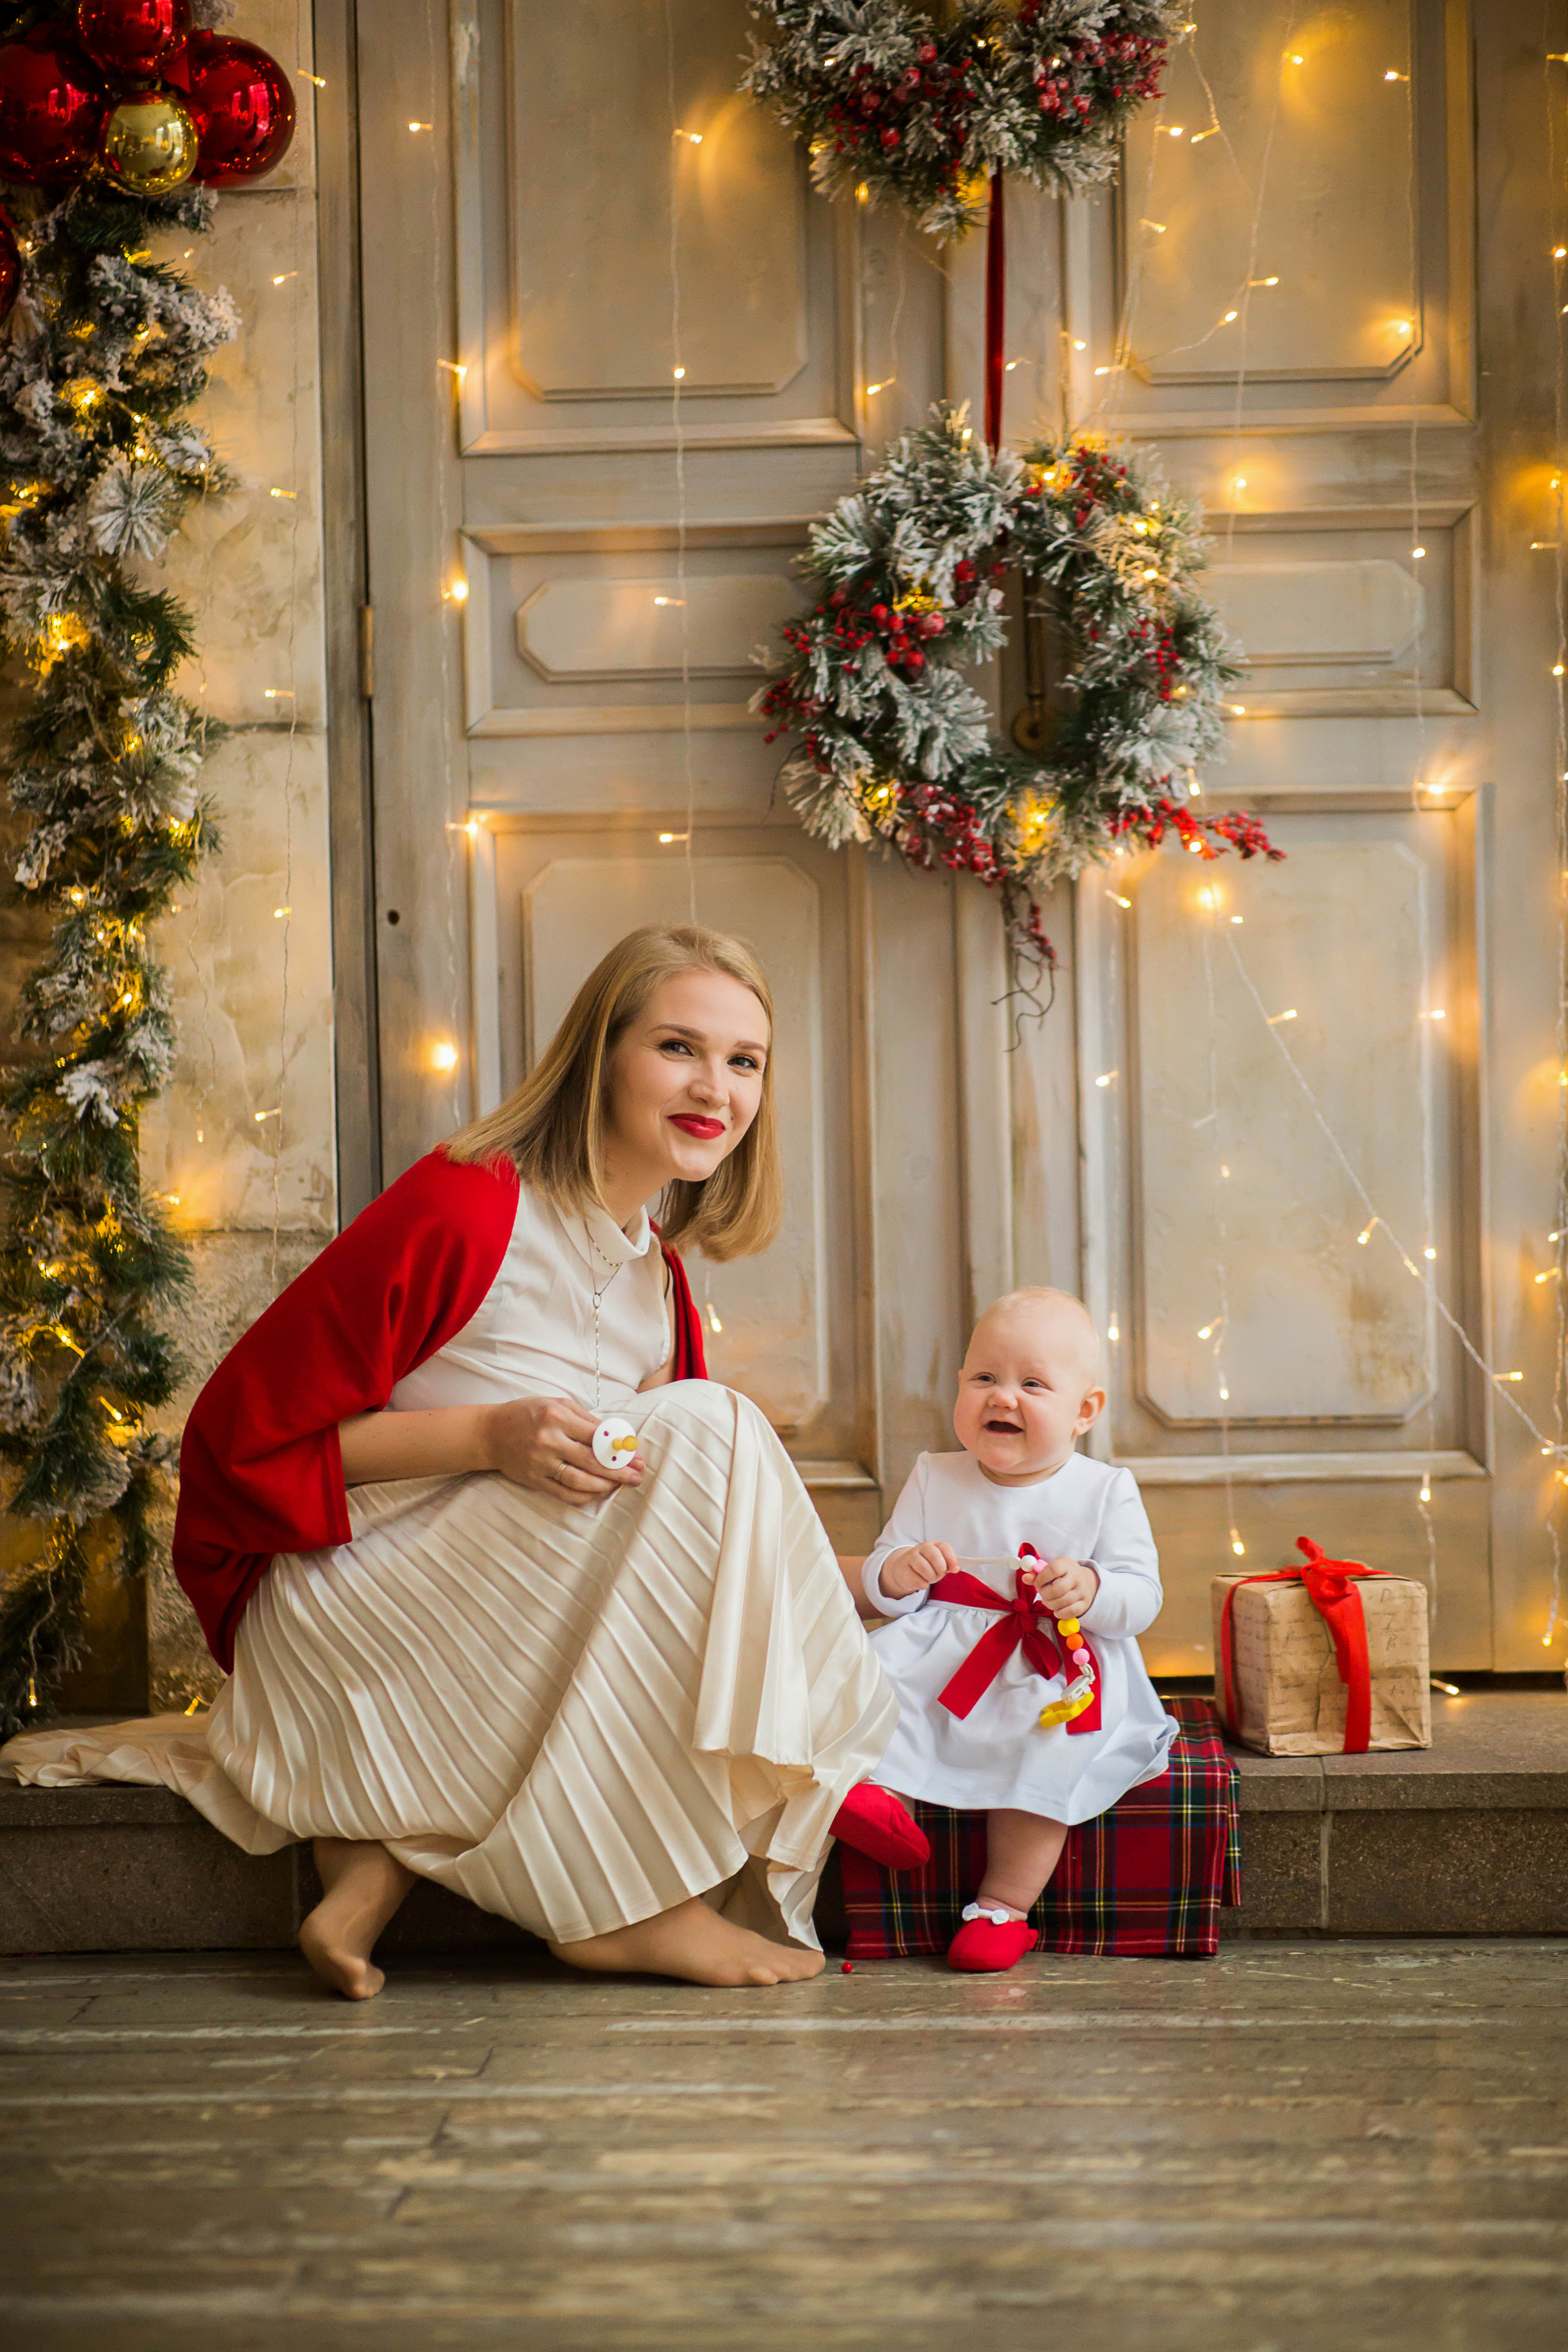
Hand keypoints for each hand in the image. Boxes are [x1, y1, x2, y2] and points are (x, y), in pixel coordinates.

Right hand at [482, 1396, 644, 1505]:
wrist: (490, 1433)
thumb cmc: (528, 1414)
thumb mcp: (557, 1404)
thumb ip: (586, 1419)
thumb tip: (616, 1436)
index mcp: (557, 1417)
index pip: (597, 1436)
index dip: (620, 1448)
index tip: (637, 1456)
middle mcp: (549, 1441)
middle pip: (592, 1461)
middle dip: (619, 1471)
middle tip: (638, 1476)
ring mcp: (540, 1463)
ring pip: (580, 1481)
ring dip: (605, 1485)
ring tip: (621, 1485)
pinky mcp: (534, 1480)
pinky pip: (564, 1494)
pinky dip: (585, 1496)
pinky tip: (598, 1493)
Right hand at [878, 1540, 957, 1599]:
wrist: (904, 1569)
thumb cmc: (926, 1566)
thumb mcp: (938, 1562)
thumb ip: (947, 1563)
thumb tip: (956, 1568)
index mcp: (933, 1545)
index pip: (944, 1547)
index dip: (952, 1559)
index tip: (955, 1570)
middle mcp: (921, 1548)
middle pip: (935, 1556)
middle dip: (940, 1569)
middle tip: (940, 1574)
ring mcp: (911, 1557)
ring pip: (925, 1569)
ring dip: (931, 1578)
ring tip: (930, 1578)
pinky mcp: (903, 1569)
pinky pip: (917, 1580)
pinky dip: (923, 1584)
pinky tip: (922, 1582)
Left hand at [1026, 1553, 1099, 1618]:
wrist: (1086, 1581)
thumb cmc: (1063, 1575)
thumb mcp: (1051, 1569)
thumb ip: (1037, 1574)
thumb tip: (1025, 1578)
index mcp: (1066, 1564)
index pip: (1053, 1570)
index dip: (1041, 1578)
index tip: (1037, 1583)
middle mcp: (1076, 1577)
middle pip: (1057, 1589)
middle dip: (1045, 1593)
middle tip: (1042, 1593)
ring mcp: (1082, 1591)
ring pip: (1062, 1602)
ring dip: (1050, 1604)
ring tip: (1048, 1600)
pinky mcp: (1084, 1604)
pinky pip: (1069, 1612)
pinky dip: (1059, 1613)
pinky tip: (1056, 1609)